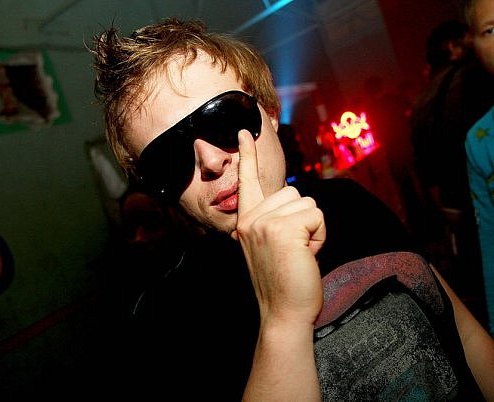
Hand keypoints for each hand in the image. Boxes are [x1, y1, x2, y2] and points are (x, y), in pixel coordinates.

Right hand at [233, 130, 325, 326]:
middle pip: (292, 192)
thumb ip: (275, 220)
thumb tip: (295, 200)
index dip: (248, 155)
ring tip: (299, 253)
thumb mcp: (271, 245)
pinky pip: (316, 216)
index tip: (245, 132)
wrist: (283, 311)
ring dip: (312, 229)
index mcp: (246, 221)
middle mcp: (251, 218)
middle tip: (293, 250)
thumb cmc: (283, 280)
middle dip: (303, 219)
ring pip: (306, 203)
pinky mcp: (284, 228)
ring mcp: (265, 222)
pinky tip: (306, 255)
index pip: (247, 181)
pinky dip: (319, 236)